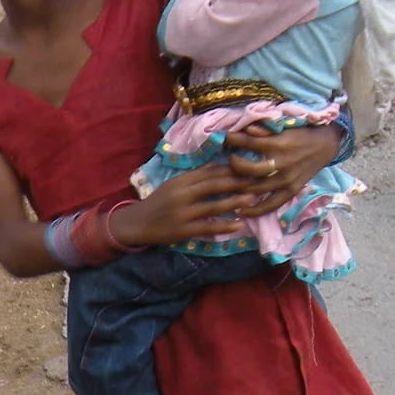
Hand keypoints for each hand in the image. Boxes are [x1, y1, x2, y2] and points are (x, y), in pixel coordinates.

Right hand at [109, 163, 255, 247]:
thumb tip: (217, 164)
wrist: (138, 223)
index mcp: (180, 181)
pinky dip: (224, 225)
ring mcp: (183, 213)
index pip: (208, 172)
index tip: (247, 167)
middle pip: (213, 185)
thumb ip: (195, 176)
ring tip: (252, 198)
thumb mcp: (174, 184)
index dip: (229, 169)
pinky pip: (208, 226)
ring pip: (213, 205)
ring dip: (234, 201)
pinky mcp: (184, 230)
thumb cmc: (159, 202)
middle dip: (236, 182)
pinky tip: (238, 224)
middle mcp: (181, 194)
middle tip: (256, 180)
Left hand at [220, 121, 342, 213]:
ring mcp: (286, 179)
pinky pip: (272, 204)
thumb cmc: (301, 133)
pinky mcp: (291, 190)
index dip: (233, 140)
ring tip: (227, 186)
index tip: (224, 139)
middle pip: (249, 169)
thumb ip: (264, 130)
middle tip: (227, 162)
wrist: (325, 145)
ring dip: (239, 188)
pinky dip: (256, 210)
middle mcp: (281, 163)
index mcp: (278, 144)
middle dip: (234, 166)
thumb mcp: (284, 127)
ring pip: (257, 188)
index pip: (249, 143)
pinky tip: (242, 211)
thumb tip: (245, 130)